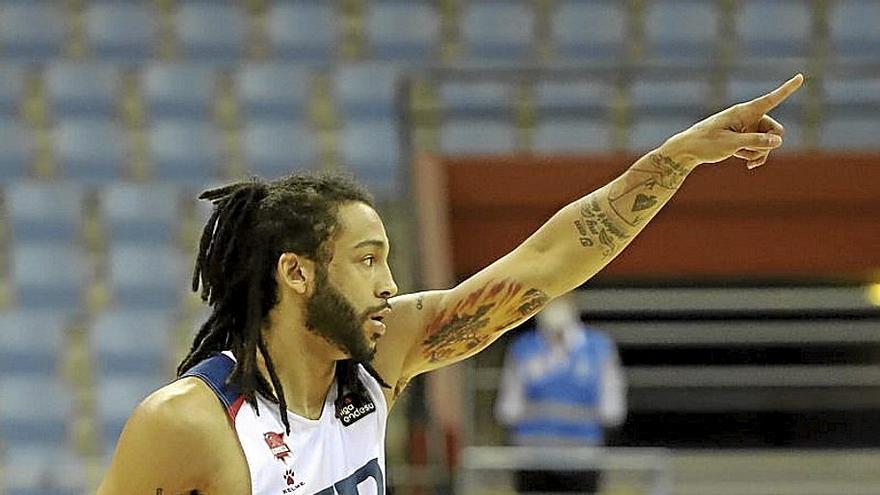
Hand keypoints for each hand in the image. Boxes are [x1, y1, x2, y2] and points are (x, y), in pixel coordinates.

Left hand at [661, 73, 803, 169]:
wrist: (688, 150)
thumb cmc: (706, 143)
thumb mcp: (731, 144)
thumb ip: (756, 141)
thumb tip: (779, 140)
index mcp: (744, 112)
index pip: (770, 99)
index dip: (787, 89)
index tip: (801, 76)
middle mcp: (748, 118)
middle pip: (775, 129)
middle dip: (769, 143)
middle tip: (751, 153)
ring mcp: (747, 128)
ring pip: (768, 142)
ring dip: (759, 152)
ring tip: (742, 158)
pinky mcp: (744, 138)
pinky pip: (760, 148)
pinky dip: (756, 156)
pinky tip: (748, 166)